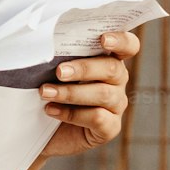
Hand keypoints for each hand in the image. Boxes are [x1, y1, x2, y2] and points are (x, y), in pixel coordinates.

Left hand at [37, 30, 139, 156]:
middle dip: (83, 68)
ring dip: (71, 92)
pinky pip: (97, 117)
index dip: (121, 40)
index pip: (128, 46)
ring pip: (103, 94)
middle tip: (59, 72)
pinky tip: (50, 110)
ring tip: (45, 92)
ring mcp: (116, 105)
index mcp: (107, 60)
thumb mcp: (53, 71)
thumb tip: (43, 45)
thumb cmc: (50, 91)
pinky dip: (71, 113)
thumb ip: (59, 58)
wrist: (42, 130)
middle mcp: (117, 81)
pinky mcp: (110, 127)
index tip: (103, 39)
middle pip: (112, 68)